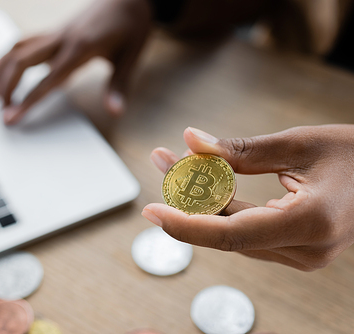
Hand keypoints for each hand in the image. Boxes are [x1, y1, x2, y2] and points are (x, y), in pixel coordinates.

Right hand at [0, 0, 151, 124]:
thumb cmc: (131, 24)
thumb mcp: (132, 56)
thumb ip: (120, 85)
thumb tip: (115, 112)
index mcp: (80, 47)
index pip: (47, 80)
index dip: (27, 101)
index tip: (11, 117)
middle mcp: (62, 38)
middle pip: (22, 60)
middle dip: (7, 86)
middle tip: (1, 112)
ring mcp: (56, 33)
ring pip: (19, 49)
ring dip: (3, 70)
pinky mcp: (55, 31)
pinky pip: (25, 42)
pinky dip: (7, 54)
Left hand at [142, 125, 353, 270]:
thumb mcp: (299, 143)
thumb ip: (241, 150)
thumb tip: (190, 141)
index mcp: (311, 223)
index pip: (232, 234)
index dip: (186, 225)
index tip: (150, 211)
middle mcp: (306, 250)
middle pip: (226, 232)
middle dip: (187, 198)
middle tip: (161, 160)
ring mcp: (302, 255)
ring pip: (233, 233)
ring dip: (201, 201)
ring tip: (173, 164)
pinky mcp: (296, 249)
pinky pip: (247, 231)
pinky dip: (223, 207)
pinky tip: (203, 182)